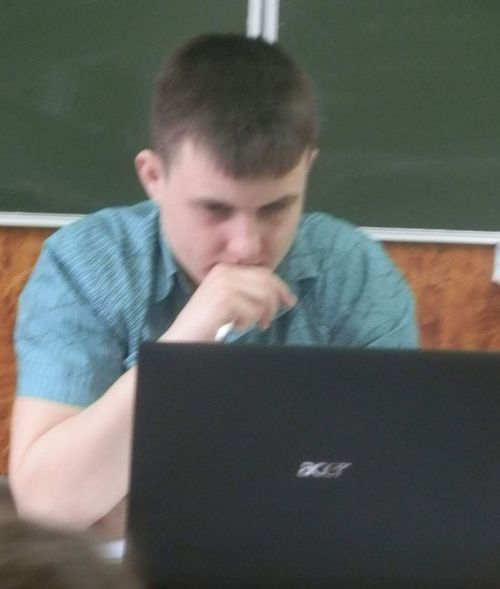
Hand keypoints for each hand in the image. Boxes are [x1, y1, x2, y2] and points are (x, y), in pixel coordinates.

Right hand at [160, 263, 295, 341]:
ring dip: (261, 316)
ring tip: (249, 326)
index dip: (280, 287)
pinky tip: (233, 327)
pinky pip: (253, 312)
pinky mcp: (224, 301)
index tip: (289, 302)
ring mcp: (223, 285)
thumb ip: (246, 291)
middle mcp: (224, 272)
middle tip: (266, 323)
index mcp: (224, 269)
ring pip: (263, 297)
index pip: (263, 273)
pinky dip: (247, 324)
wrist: (181, 339)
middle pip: (267, 283)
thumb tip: (276, 292)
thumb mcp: (227, 301)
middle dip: (274, 304)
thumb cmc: (206, 325)